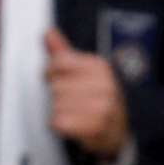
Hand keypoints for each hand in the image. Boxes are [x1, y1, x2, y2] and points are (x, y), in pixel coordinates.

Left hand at [44, 28, 130, 159]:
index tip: (57, 79)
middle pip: (55, 86)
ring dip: (58, 112)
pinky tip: (72, 124)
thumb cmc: (97, 99)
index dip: (51, 73)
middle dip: (56, 95)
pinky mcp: (93, 127)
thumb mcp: (84, 72)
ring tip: (73, 113)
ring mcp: (101, 107)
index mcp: (99, 67)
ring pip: (56, 105)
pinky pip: (58, 122)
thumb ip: (63, 53)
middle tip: (70, 101)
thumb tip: (47, 32)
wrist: (115, 132)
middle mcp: (103, 85)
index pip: (59, 62)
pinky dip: (59, 125)